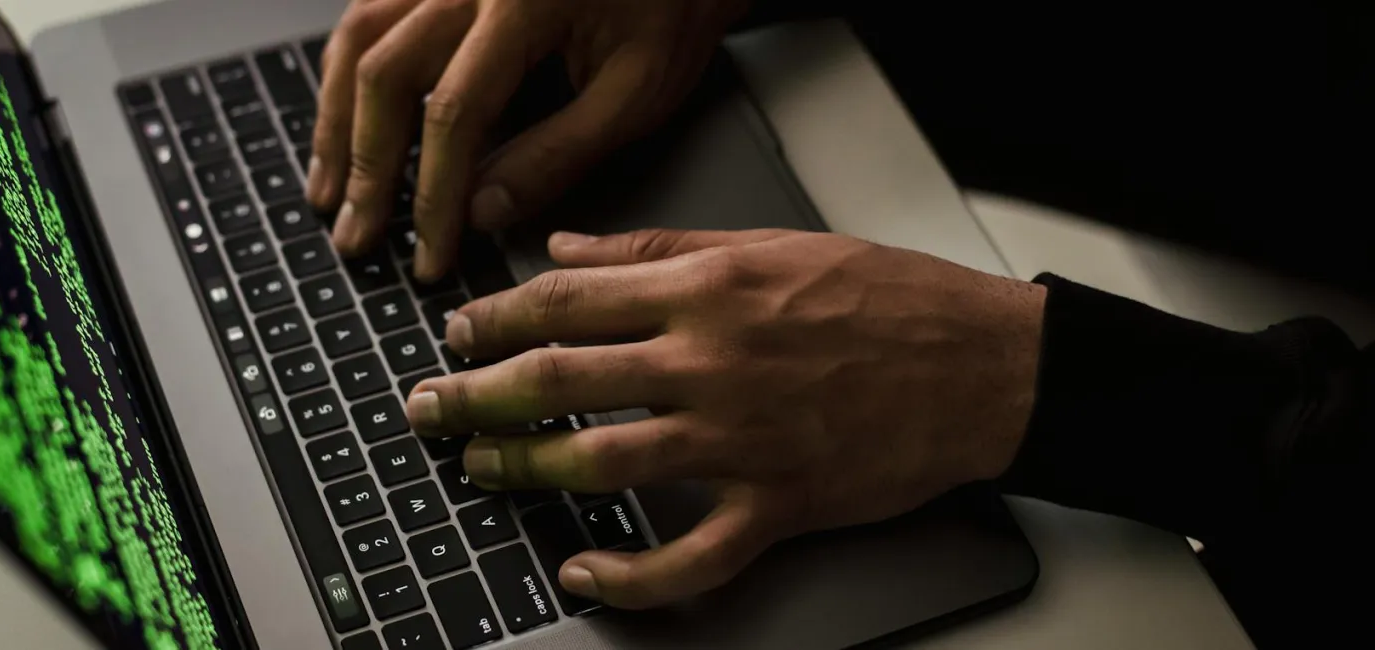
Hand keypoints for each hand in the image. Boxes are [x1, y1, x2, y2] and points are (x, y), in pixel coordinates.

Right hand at [307, 0, 750, 280]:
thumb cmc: (669, 11)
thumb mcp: (636, 91)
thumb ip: (559, 154)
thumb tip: (483, 212)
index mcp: (523, 2)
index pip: (454, 111)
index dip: (434, 194)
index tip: (429, 253)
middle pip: (385, 73)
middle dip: (367, 168)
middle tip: (358, 237)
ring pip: (359, 40)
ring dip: (336, 122)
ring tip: (329, 193)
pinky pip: (369, 17)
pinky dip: (346, 77)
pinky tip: (342, 124)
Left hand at [403, 228, 1046, 607]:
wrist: (984, 366)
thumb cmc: (886, 299)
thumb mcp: (767, 243)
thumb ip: (656, 245)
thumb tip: (567, 249)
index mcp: (706, 288)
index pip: (566, 300)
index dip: (493, 319)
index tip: (457, 333)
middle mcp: (712, 361)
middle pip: (560, 380)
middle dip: (476, 396)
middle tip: (430, 408)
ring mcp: (742, 440)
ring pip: (602, 464)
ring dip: (525, 472)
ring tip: (480, 471)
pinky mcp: (777, 506)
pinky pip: (689, 558)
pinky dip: (629, 577)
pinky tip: (583, 573)